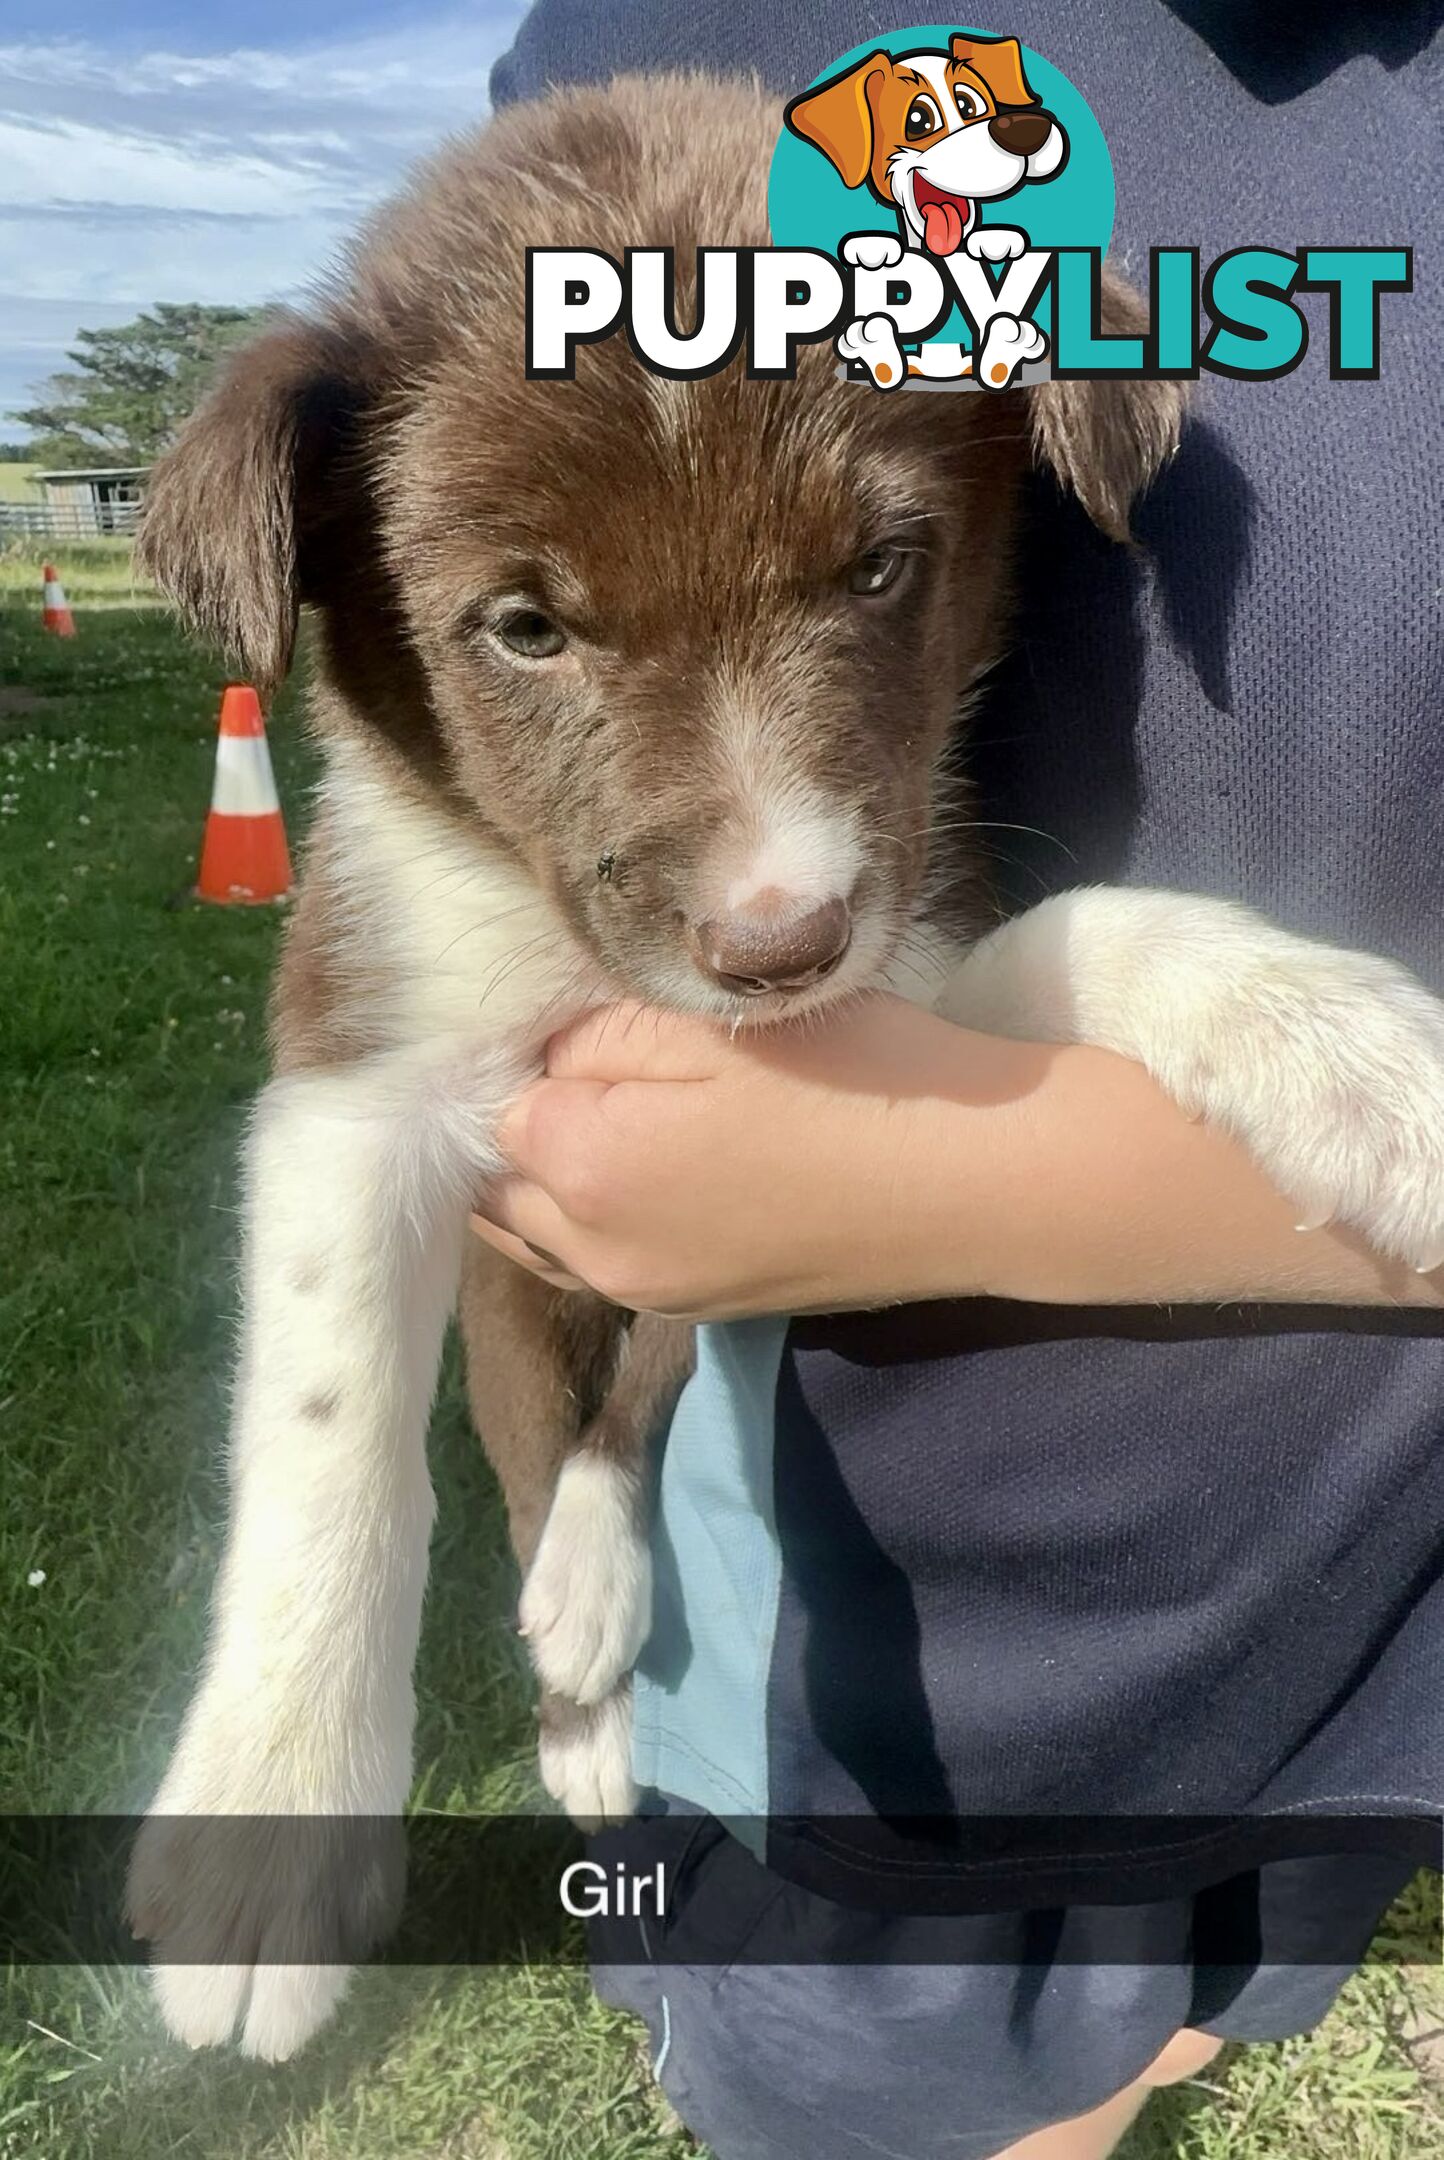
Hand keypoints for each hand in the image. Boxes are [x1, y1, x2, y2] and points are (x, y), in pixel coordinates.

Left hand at [472, 996, 996, 1318]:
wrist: (972, 1182)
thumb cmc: (846, 1080)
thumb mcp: (708, 1020)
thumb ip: (594, 1033)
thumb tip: (540, 1059)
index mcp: (580, 1168)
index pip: (497, 1102)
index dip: (535, 1054)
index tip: (590, 1021)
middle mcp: (594, 1253)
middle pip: (504, 1183)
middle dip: (525, 1127)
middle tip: (587, 1063)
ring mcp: (648, 1294)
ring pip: (542, 1240)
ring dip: (547, 1184)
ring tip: (596, 1121)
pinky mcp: (699, 1309)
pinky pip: (601, 1268)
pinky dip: (594, 1225)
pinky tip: (640, 1180)